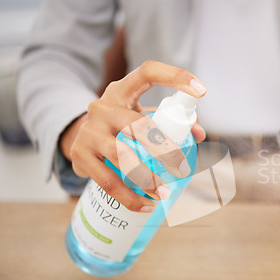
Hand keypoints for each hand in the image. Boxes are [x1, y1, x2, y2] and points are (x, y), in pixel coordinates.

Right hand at [59, 61, 206, 211]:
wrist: (77, 136)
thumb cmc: (121, 125)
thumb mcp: (141, 115)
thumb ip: (170, 121)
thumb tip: (200, 135)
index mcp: (123, 90)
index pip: (148, 72)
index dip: (175, 77)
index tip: (202, 91)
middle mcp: (103, 106)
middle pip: (137, 124)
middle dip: (163, 147)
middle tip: (181, 166)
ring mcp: (90, 131)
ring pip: (122, 155)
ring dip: (146, 177)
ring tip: (163, 193)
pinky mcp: (80, 155)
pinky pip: (107, 181)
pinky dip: (129, 197)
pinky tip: (146, 206)